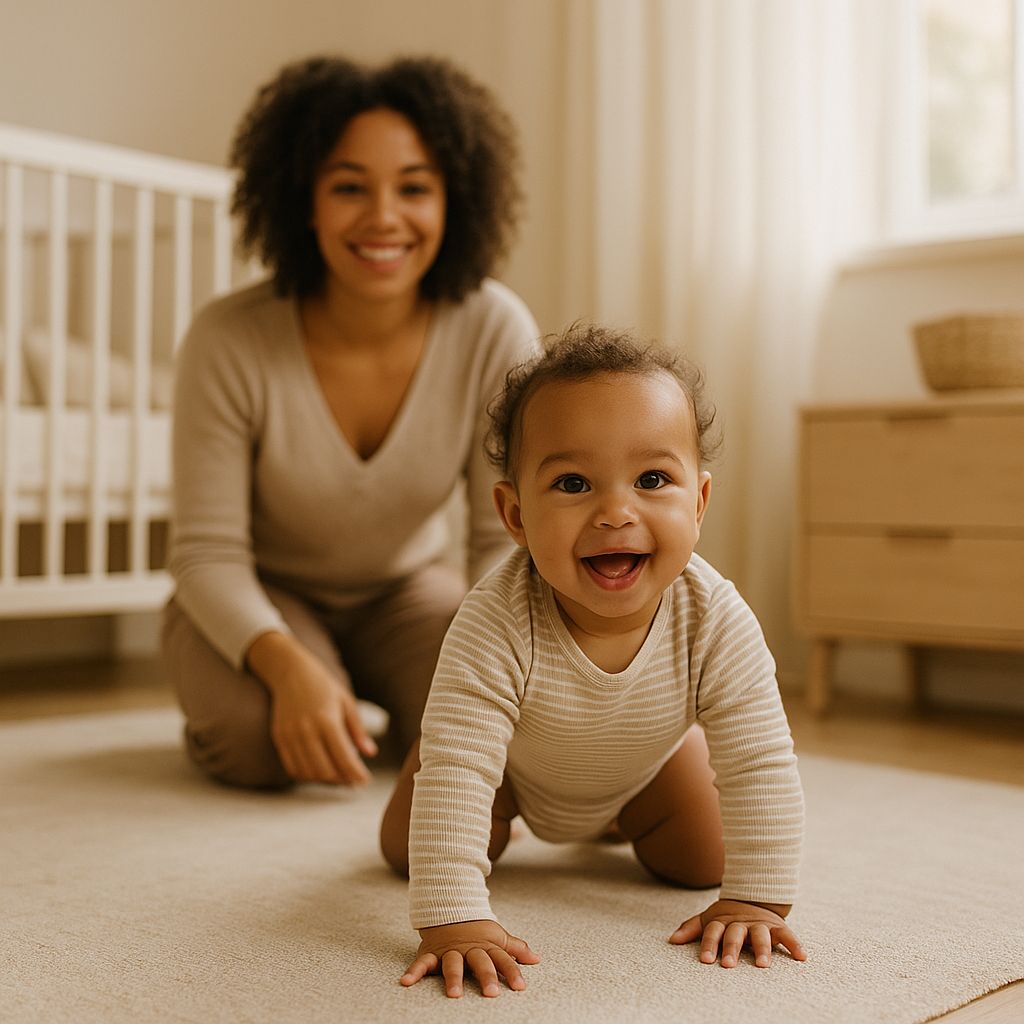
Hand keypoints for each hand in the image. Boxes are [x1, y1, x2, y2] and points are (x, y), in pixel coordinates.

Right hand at [247, 632, 376, 784]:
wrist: (290, 672)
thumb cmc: (323, 686)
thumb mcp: (346, 702)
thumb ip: (357, 730)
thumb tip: (370, 753)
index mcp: (327, 720)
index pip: (343, 757)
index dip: (356, 774)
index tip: (365, 781)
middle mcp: (307, 730)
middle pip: (325, 770)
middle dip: (342, 780)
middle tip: (353, 780)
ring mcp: (290, 736)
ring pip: (308, 773)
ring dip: (325, 780)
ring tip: (339, 777)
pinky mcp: (279, 738)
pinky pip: (292, 768)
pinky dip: (307, 775)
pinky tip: (319, 771)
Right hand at [400, 920, 539, 997]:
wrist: (449, 908)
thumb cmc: (478, 929)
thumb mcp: (497, 936)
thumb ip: (515, 948)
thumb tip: (536, 959)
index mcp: (487, 946)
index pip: (503, 959)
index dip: (512, 972)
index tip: (520, 987)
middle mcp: (469, 949)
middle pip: (479, 962)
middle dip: (485, 976)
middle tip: (491, 993)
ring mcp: (450, 951)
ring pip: (452, 964)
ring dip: (453, 978)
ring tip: (454, 995)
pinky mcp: (432, 952)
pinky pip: (422, 963)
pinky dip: (414, 972)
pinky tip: (406, 982)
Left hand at [669, 899, 805, 968]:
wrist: (753, 897)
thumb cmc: (727, 917)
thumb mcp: (709, 919)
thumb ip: (692, 928)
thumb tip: (672, 939)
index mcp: (722, 921)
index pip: (713, 932)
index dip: (709, 944)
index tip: (705, 960)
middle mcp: (740, 922)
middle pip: (735, 934)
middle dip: (731, 949)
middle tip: (728, 965)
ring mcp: (759, 924)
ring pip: (760, 935)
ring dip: (762, 949)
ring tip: (762, 965)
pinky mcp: (777, 926)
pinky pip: (787, 935)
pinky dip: (795, 944)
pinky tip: (802, 957)